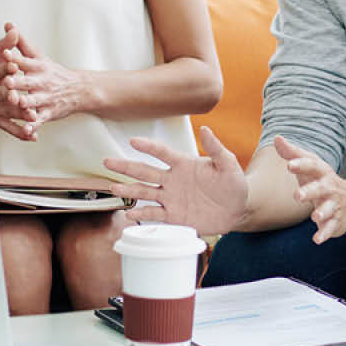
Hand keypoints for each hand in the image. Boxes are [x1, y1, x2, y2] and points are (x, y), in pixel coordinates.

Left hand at [0, 25, 87, 125]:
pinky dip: (34, 125)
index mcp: (39, 67)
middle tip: (7, 81)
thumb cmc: (53, 72)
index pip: (25, 61)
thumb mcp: (39, 56)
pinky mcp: (48, 113)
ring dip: (26, 102)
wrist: (79, 89)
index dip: (15, 58)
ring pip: (34, 101)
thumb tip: (8, 25)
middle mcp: (42, 82)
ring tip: (18, 103)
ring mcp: (46, 98)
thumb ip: (21, 42)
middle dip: (18, 82)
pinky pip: (40, 119)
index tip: (5, 54)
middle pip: (28, 82)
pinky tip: (26, 130)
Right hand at [0, 26, 38, 140]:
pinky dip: (21, 132)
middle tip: (22, 95)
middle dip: (10, 94)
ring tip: (34, 116)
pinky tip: (33, 135)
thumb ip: (5, 45)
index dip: (4, 68)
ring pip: (7, 111)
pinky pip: (9, 128)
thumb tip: (14, 28)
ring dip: (20, 114)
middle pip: (0, 93)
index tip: (14, 66)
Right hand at [103, 127, 248, 236]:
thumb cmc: (233, 184)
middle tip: (108, 161)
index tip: (133, 141)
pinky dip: (141, 215)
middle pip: (145, 171)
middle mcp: (172, 180)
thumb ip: (216, 149)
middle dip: (126, 166)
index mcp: (183, 164)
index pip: (161, 153)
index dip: (148, 146)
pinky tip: (128, 215)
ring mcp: (171, 198)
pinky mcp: (174, 216)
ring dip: (129, 191)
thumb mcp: (228, 165)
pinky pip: (154, 215)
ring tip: (114, 188)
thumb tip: (206, 129)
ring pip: (144, 193)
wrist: (237, 210)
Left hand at [278, 136, 345, 243]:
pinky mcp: (337, 221)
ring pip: (330, 208)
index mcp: (322, 173)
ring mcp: (335, 205)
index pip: (313, 166)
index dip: (301, 165)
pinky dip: (325, 233)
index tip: (289, 165)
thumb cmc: (321, 180)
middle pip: (322, 188)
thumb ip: (292, 153)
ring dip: (323, 212)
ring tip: (314, 216)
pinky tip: (317, 239)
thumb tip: (277, 137)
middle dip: (310, 191)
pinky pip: (332, 227)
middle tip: (297, 195)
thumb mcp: (310, 165)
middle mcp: (330, 188)